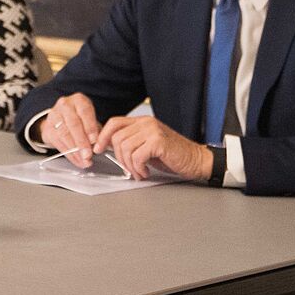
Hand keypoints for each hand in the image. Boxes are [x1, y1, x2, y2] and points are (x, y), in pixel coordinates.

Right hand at [37, 93, 102, 167]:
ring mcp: (54, 116)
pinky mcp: (48, 128)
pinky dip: (69, 154)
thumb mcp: (91, 119)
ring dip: (75, 151)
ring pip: (64, 134)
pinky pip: (58, 143)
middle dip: (82, 142)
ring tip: (84, 161)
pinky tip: (77, 160)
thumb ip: (96, 131)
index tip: (95, 141)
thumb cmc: (80, 119)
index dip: (90, 127)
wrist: (61, 118)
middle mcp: (65, 105)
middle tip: (88, 155)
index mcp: (79, 100)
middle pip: (73, 124)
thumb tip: (101, 145)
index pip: (85, 111)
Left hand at [99, 115, 214, 181]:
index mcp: (142, 122)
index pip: (114, 123)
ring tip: (140, 172)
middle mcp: (146, 123)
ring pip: (125, 148)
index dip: (103, 136)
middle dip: (119, 158)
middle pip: (117, 138)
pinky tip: (146, 172)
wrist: (196, 160)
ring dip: (130, 166)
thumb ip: (131, 142)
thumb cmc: (172, 156)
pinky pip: (136, 156)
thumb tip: (108, 147)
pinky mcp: (158, 141)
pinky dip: (138, 168)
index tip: (98, 149)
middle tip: (130, 169)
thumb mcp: (147, 146)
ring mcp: (152, 131)